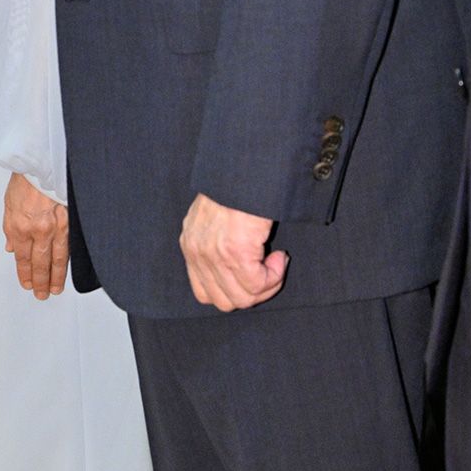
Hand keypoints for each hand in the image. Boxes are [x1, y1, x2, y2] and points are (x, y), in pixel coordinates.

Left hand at [3, 172, 69, 299]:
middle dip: (41, 281)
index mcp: (19, 226)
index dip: (25, 274)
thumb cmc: (26, 180)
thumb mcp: (9, 205)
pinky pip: (69, 246)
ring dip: (56, 277)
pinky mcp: (70, 221)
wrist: (43, 163)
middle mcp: (38, 230)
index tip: (27, 284)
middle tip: (42, 294)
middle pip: (40, 263)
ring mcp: (56, 226)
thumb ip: (11, 230)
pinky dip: (68, 260)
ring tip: (55, 289)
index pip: (23, 258)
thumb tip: (12, 248)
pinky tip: (68, 269)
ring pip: (57, 259)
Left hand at [180, 193, 288, 310]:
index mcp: (190, 245)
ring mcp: (214, 255)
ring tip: (276, 261)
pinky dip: (275, 275)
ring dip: (267, 284)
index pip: (204, 293)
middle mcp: (197, 253)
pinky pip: (258, 284)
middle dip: (253, 293)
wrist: (245, 168)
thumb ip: (216, 242)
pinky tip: (280, 256)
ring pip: (244, 298)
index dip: (233, 291)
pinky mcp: (235, 252)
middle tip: (269, 271)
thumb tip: (240, 269)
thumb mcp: (213, 216)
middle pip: (225, 301)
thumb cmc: (237, 187)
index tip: (252, 273)